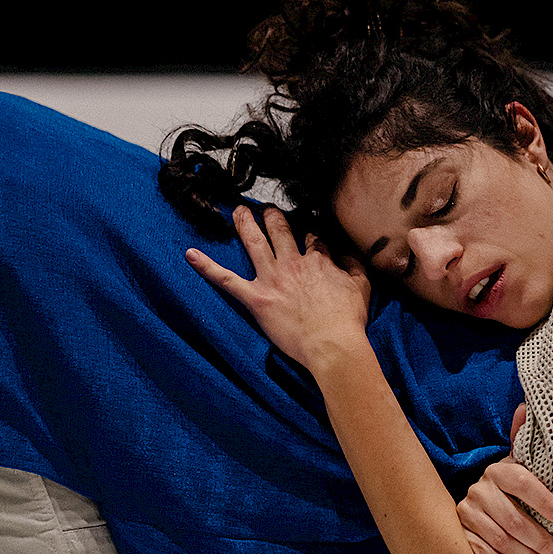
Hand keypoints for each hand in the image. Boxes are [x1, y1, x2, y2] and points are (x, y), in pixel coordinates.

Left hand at [186, 205, 370, 371]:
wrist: (332, 343)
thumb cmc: (348, 320)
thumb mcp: (362, 287)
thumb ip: (354, 265)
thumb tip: (346, 253)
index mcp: (318, 260)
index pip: (311, 237)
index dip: (309, 232)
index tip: (307, 230)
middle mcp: (292, 263)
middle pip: (280, 230)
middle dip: (272, 217)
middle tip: (267, 210)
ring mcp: (271, 278)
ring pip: (254, 243)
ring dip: (244, 224)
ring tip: (237, 212)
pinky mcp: (256, 298)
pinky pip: (226, 280)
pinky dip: (207, 267)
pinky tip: (190, 254)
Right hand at [458, 404, 552, 553]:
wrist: (483, 505)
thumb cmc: (514, 486)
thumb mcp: (522, 463)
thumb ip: (526, 440)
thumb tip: (526, 405)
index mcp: (498, 470)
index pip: (521, 482)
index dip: (543, 500)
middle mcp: (479, 490)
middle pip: (512, 519)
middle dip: (541, 540)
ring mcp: (468, 514)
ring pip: (501, 540)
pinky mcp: (463, 534)